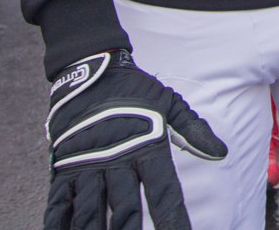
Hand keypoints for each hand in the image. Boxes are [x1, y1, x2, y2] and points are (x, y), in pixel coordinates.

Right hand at [45, 49, 226, 229]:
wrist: (91, 66)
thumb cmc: (134, 89)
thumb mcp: (169, 104)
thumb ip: (193, 131)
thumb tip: (221, 153)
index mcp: (146, 147)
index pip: (164, 193)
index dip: (172, 220)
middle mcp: (116, 160)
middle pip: (126, 209)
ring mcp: (87, 164)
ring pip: (91, 211)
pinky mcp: (64, 165)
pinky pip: (59, 202)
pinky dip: (57, 223)